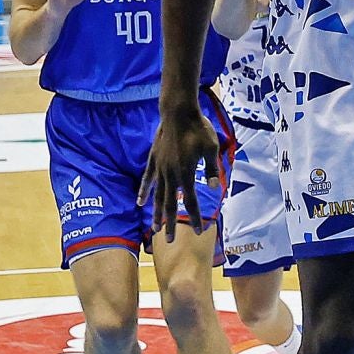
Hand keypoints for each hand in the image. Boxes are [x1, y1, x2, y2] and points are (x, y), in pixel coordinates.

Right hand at [138, 103, 215, 237]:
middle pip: (171, 204)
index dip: (195, 217)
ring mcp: (160, 167)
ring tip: (154, 229)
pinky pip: (147, 179)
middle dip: (170, 223)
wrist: (178, 112)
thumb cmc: (198, 128)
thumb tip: (213, 187)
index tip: (199, 231)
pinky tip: (140, 203)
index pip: (192, 201)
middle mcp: (171, 174)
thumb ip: (211, 169)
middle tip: (168, 240)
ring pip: (157, 195)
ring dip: (156, 213)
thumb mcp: (212, 148)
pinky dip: (144, 191)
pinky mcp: (153, 159)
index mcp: (186, 173)